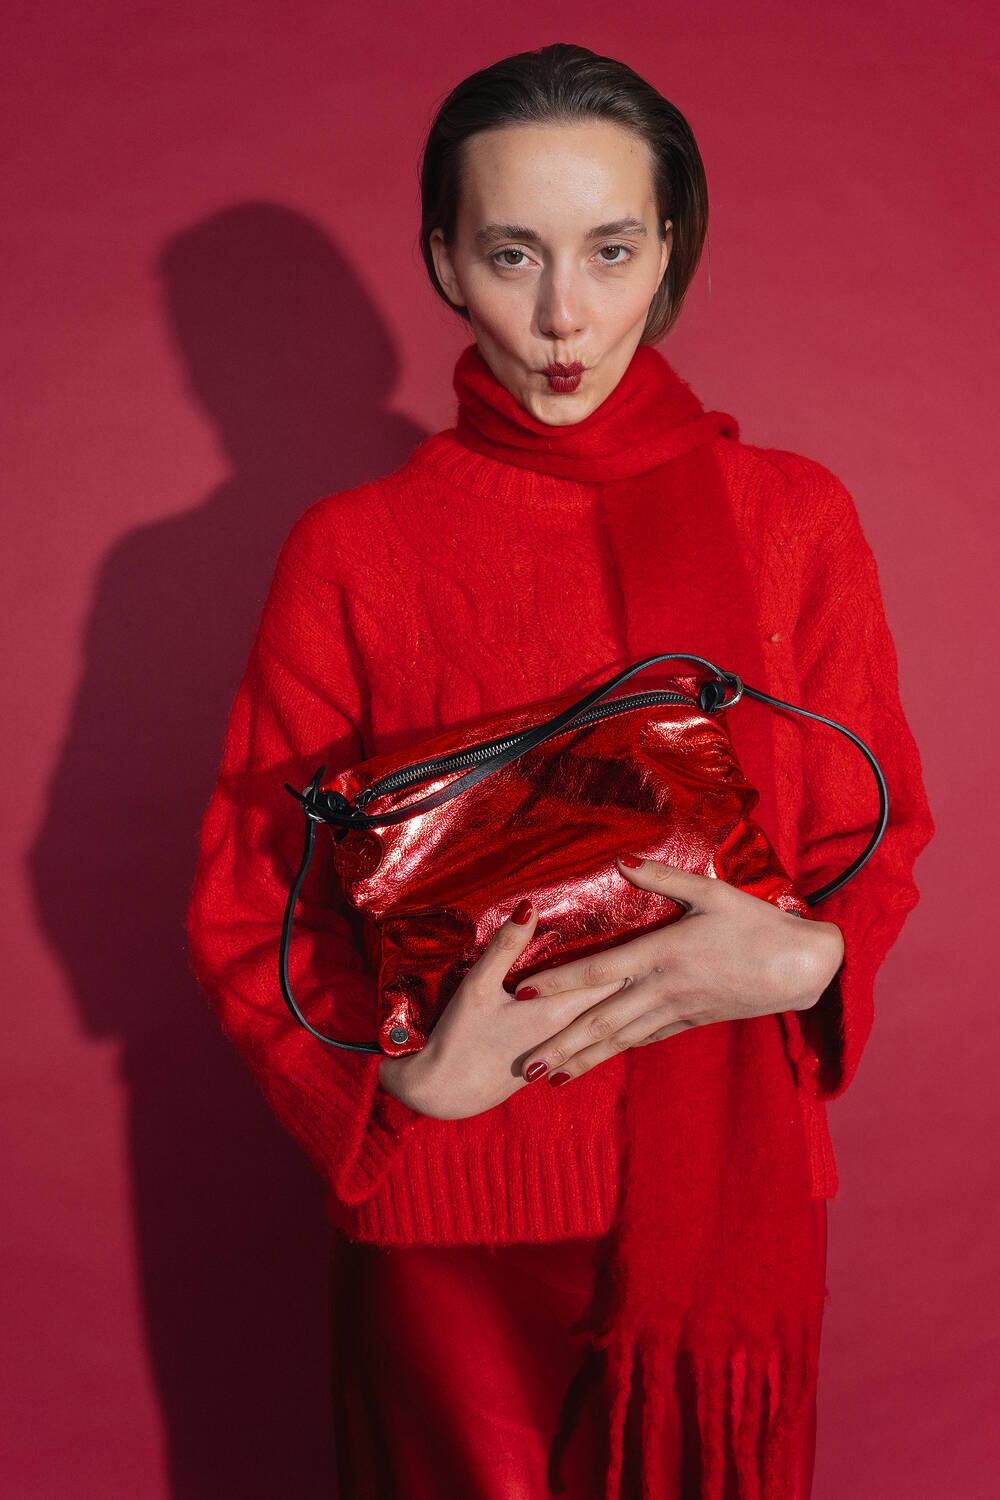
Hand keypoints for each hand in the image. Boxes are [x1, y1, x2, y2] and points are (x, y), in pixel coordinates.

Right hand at [376, 897, 634, 1120]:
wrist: (444, 1093)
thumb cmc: (460, 1036)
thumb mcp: (478, 987)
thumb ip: (506, 947)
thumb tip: (530, 906)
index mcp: (558, 1011)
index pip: (608, 977)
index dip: (632, 952)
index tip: (654, 926)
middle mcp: (570, 1031)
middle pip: (615, 997)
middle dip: (636, 970)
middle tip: (662, 942)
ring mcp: (563, 1048)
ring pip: (606, 1015)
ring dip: (624, 994)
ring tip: (649, 969)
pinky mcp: (554, 1058)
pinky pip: (590, 1030)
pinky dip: (606, 1013)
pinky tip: (617, 1005)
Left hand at [512, 854, 844, 1086]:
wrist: (801, 967)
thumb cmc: (756, 923)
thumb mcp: (711, 892)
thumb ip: (662, 878)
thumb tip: (621, 859)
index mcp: (663, 952)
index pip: (598, 970)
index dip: (558, 982)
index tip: (522, 994)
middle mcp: (663, 988)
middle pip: (601, 1019)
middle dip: (562, 1043)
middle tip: (526, 1063)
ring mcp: (677, 1010)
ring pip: (620, 1039)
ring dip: (583, 1058)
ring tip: (549, 1076)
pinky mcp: (691, 1022)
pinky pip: (645, 1039)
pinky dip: (617, 1052)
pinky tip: (596, 1063)